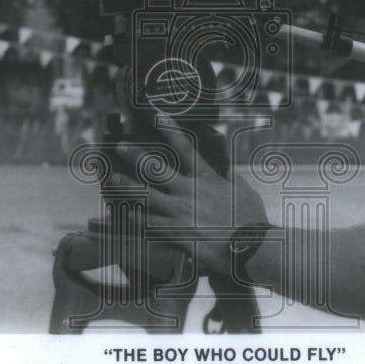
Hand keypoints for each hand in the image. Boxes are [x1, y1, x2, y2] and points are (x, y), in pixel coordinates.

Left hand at [117, 124, 267, 274]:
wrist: (248, 247)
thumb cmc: (251, 219)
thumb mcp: (243, 191)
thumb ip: (230, 178)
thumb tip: (225, 169)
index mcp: (206, 177)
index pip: (184, 147)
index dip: (169, 129)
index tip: (156, 116)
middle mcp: (188, 190)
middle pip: (156, 168)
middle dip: (135, 155)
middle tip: (121, 147)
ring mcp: (179, 211)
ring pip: (145, 194)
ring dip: (127, 185)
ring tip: (114, 178)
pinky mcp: (175, 232)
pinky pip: (149, 222)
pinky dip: (136, 217)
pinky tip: (127, 213)